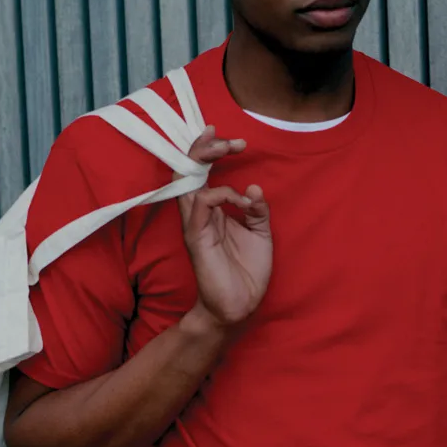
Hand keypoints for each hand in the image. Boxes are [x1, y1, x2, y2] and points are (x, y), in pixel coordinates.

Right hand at [178, 126, 271, 327]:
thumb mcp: (260, 233)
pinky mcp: (197, 237)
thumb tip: (254, 187)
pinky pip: (200, 204)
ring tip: (230, 150)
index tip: (236, 141)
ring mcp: (196, 224)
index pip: (203, 172)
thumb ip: (258, 209)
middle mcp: (200, 213)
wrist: (240, 305)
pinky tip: (242, 202)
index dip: (212, 150)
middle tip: (230, 141)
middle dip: (205, 146)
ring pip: (186, 180)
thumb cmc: (247, 271)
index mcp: (213, 210)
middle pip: (188, 169)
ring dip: (206, 159)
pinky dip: (222, 194)